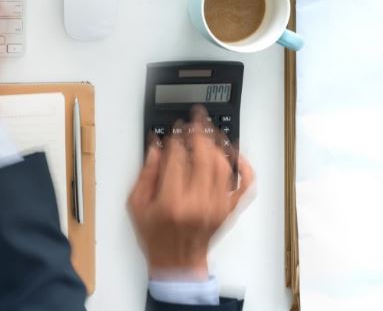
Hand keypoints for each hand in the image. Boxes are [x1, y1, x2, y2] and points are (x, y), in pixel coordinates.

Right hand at [127, 107, 253, 277]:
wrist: (178, 263)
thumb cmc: (156, 236)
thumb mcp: (138, 204)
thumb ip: (147, 173)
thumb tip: (156, 147)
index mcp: (172, 201)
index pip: (177, 158)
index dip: (175, 138)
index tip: (172, 129)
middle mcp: (198, 202)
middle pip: (203, 157)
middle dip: (199, 132)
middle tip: (195, 119)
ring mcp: (217, 206)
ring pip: (223, 166)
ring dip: (218, 143)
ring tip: (211, 129)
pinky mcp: (228, 210)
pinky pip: (244, 185)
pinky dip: (244, 167)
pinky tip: (237, 153)